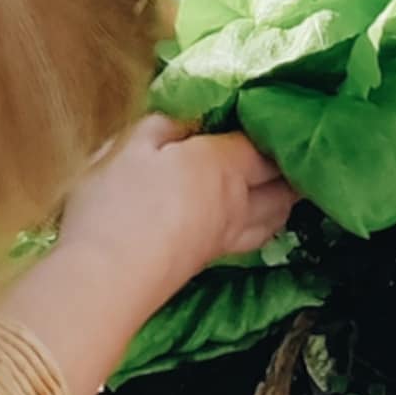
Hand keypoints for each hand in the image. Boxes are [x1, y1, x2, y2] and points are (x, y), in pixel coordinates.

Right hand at [0, 117, 296, 394]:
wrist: (103, 281)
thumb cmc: (116, 205)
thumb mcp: (132, 146)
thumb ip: (165, 124)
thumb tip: (191, 117)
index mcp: (223, 166)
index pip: (264, 144)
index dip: (271, 127)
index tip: (271, 113)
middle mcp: (236, 203)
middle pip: (284, 187)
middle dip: (291, 167)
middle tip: (289, 149)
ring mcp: (226, 239)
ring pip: (275, 218)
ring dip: (283, 199)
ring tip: (279, 182)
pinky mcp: (209, 264)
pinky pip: (253, 238)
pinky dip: (264, 223)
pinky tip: (250, 217)